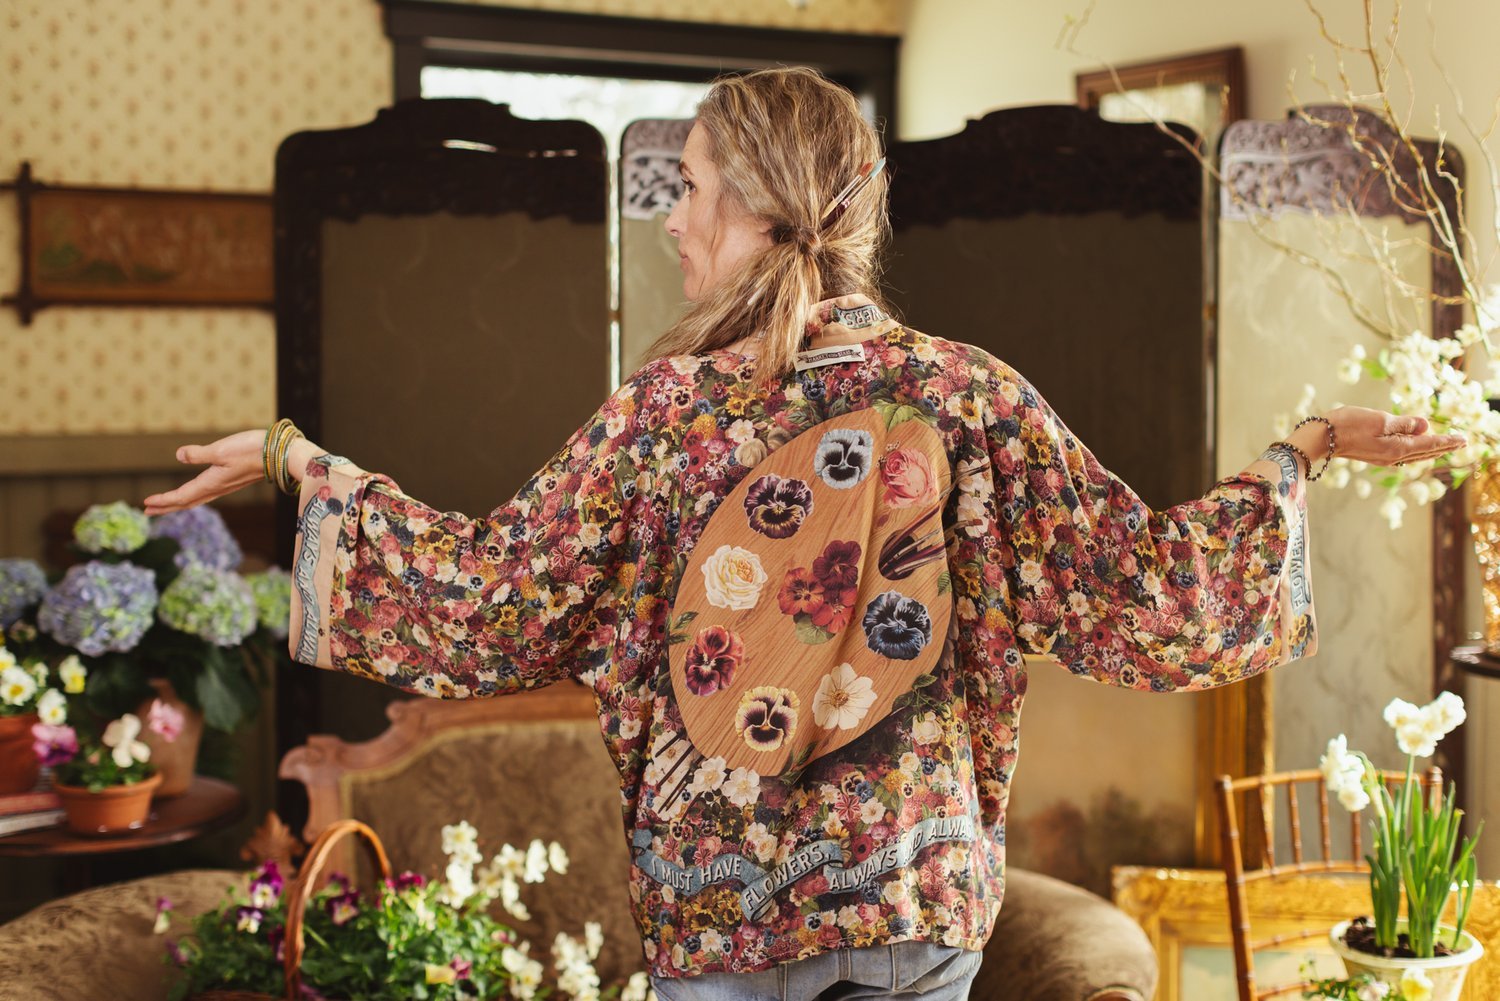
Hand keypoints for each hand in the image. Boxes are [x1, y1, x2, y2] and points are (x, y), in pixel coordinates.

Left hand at [142, 430, 268, 515]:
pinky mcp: (232, 481)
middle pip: (187, 502)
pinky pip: (207, 494)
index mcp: (211, 483)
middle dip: (167, 506)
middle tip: (148, 511)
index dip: (162, 500)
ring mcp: (226, 486)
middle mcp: (217, 488)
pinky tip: (195, 492)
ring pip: (197, 499)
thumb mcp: (222, 449)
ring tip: (165, 504)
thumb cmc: (253, 451)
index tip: (145, 503)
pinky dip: (193, 496)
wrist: (281, 455)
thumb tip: (178, 455)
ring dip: (179, 502)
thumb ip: (199, 453)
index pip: (181, 496)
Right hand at [1290, 406, 1466, 468]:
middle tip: (1462, 442)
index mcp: (1397, 448)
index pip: (1430, 444)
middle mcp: (1393, 457)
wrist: (1321, 438)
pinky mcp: (1376, 455)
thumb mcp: (1380, 419)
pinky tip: (1418, 449)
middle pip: (1426, 453)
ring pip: (1415, 455)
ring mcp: (1384, 458)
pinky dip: (1417, 451)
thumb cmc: (1348, 425)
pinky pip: (1404, 455)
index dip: (1449, 441)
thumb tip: (1425, 426)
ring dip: (1432, 450)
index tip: (1464, 439)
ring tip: (1445, 446)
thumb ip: (1404, 423)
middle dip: (1444, 447)